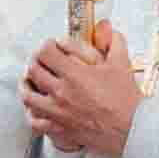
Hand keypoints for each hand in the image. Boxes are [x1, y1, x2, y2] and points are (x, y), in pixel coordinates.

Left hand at [22, 28, 142, 157]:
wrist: (131, 129)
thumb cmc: (125, 100)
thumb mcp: (121, 64)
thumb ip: (113, 42)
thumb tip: (106, 28)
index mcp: (74, 75)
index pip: (46, 52)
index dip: (48, 45)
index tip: (53, 46)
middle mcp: (61, 93)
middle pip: (33, 70)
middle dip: (35, 60)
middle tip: (42, 59)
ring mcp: (58, 112)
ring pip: (28, 96)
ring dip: (27, 85)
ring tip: (31, 81)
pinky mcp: (60, 128)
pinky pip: (35, 122)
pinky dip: (32, 114)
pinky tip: (36, 108)